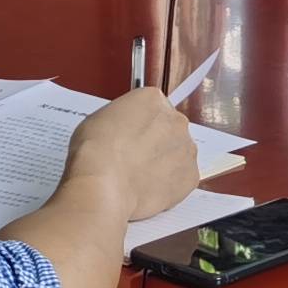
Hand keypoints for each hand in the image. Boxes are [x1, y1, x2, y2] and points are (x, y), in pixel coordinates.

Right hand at [61, 87, 198, 221]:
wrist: (104, 187)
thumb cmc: (95, 153)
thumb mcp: (97, 119)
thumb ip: (120, 119)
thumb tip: (122, 130)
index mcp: (153, 99)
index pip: (151, 106)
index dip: (139, 123)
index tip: (131, 134)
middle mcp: (176, 120)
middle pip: (169, 128)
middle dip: (156, 141)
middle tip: (135, 157)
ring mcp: (187, 149)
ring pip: (177, 153)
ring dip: (164, 162)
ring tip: (139, 176)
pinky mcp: (191, 176)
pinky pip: (182, 178)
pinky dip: (169, 184)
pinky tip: (148, 188)